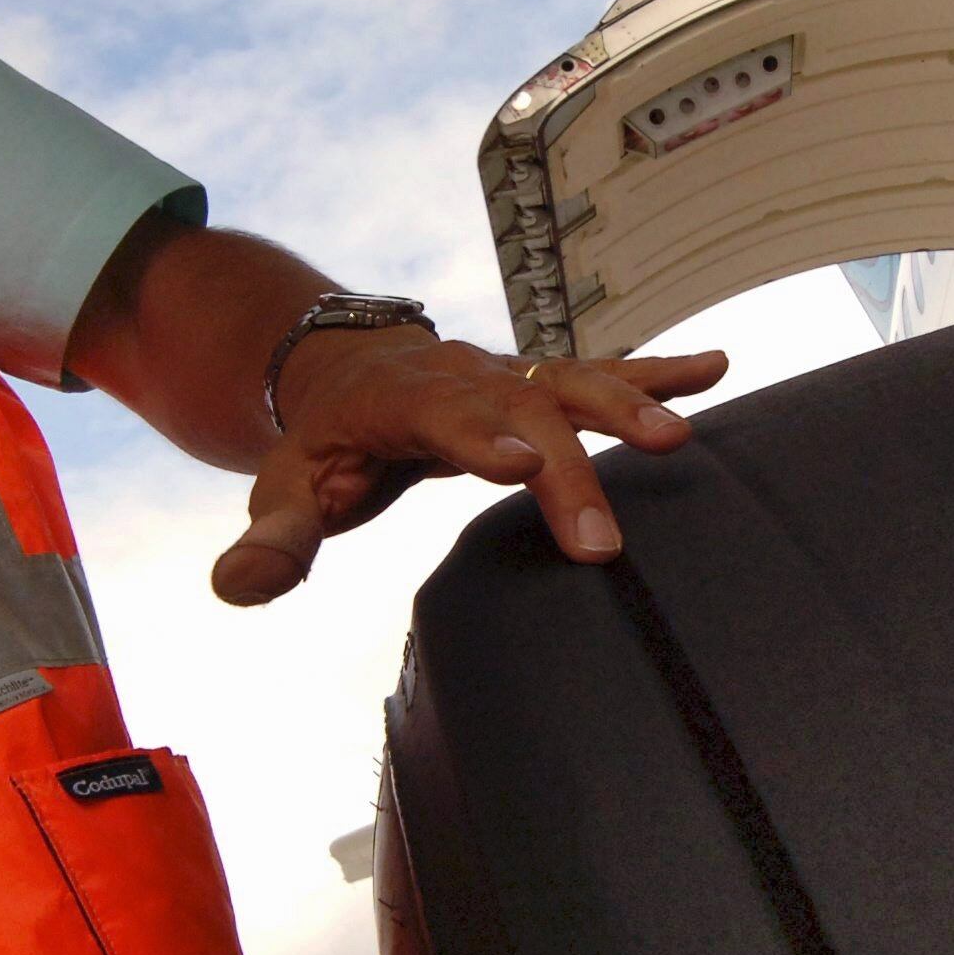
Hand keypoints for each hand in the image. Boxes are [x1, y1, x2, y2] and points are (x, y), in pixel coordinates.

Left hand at [214, 333, 729, 604]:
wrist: (345, 369)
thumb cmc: (322, 443)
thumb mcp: (283, 488)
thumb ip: (270, 539)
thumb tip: (237, 586)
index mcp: (397, 399)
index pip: (439, 414)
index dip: (477, 438)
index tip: (518, 467)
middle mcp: (462, 376)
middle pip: (521, 412)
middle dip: (564, 471)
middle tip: (601, 543)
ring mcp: (507, 373)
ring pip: (570, 382)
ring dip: (625, 406)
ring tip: (677, 437)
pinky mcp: (541, 381)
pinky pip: (604, 370)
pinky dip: (658, 370)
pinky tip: (715, 368)